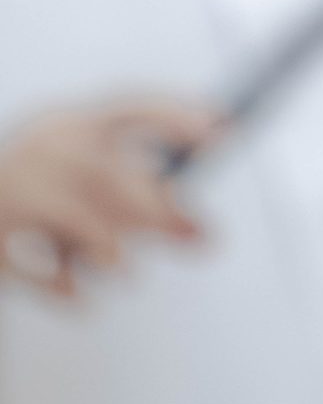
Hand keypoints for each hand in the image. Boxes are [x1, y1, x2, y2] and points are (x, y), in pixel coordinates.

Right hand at [0, 101, 215, 297]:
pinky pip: (28, 265)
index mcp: (73, 122)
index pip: (130, 104)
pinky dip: (58, 286)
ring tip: (127, 271)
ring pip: (72, 215)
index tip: (220, 132)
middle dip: (158, 208)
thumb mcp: (85, 172)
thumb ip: (142, 198)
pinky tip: (82, 298)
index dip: (176, 116)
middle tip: (201, 238)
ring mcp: (12, 190)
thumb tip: (204, 235)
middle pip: (108, 171)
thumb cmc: (41, 186)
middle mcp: (44, 148)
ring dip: (108, 247)